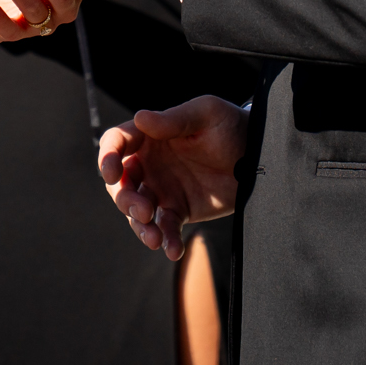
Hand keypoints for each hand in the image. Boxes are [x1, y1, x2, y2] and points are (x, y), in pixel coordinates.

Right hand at [99, 95, 245, 260]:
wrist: (258, 156)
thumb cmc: (230, 126)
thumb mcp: (206, 114)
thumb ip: (174, 119)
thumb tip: (139, 118)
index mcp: (149, 136)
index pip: (116, 143)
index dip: (107, 157)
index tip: (111, 173)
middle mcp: (149, 164)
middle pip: (120, 183)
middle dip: (125, 199)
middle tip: (144, 210)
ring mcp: (162, 189)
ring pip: (137, 211)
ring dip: (140, 226)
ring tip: (154, 239)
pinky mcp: (179, 211)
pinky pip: (165, 228)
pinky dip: (166, 240)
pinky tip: (173, 250)